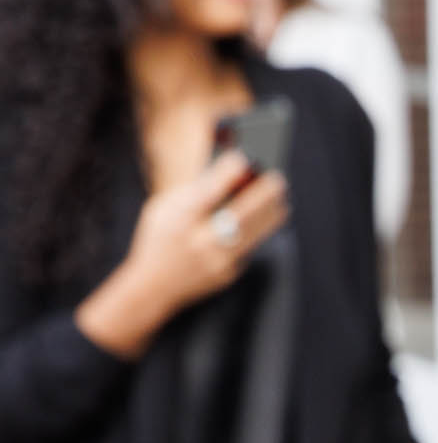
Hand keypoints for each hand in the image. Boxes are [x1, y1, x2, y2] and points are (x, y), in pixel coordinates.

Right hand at [75, 154, 289, 359]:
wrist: (152, 285)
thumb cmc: (159, 237)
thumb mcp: (163, 209)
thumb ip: (193, 191)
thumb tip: (226, 169)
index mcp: (177, 220)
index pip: (205, 193)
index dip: (225, 174)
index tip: (242, 157)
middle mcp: (197, 241)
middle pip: (238, 215)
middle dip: (262, 195)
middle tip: (278, 179)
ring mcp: (215, 261)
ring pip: (251, 234)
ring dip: (270, 214)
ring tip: (281, 199)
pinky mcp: (227, 275)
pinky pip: (247, 248)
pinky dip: (256, 232)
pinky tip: (264, 219)